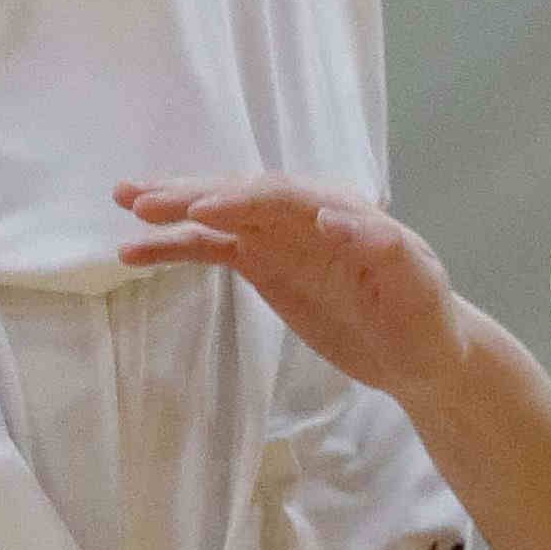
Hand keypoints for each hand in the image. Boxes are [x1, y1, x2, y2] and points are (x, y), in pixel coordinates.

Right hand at [115, 176, 461, 402]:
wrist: (420, 355)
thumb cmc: (426, 320)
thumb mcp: (417, 287)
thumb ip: (381, 250)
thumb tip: (331, 215)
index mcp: (344, 211)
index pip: (285, 196)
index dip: (242, 200)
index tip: (200, 209)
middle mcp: (306, 213)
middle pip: (242, 195)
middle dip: (194, 194)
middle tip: (143, 200)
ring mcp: (281, 238)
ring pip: (219, 216)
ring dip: (173, 209)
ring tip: (125, 202)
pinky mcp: (264, 263)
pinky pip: (212, 248)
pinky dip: (175, 246)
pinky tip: (135, 250)